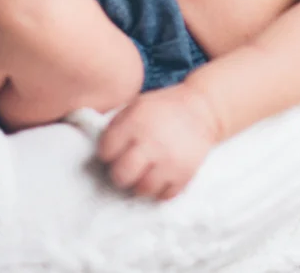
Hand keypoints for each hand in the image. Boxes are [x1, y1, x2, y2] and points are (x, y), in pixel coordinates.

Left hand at [96, 85, 221, 200]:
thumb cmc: (162, 108)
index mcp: (136, 122)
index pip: (106, 151)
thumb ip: (117, 125)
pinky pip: (163, 195)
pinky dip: (160, 189)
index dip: (107, 152)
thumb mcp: (136, 105)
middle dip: (119, 173)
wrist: (202, 109)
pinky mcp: (185, 174)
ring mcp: (169, 161)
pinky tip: (160, 176)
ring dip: (139, 183)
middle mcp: (151, 143)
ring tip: (144, 172)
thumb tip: (97, 149)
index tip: (114, 150)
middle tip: (125, 167)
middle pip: (121, 175)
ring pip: (141, 190)